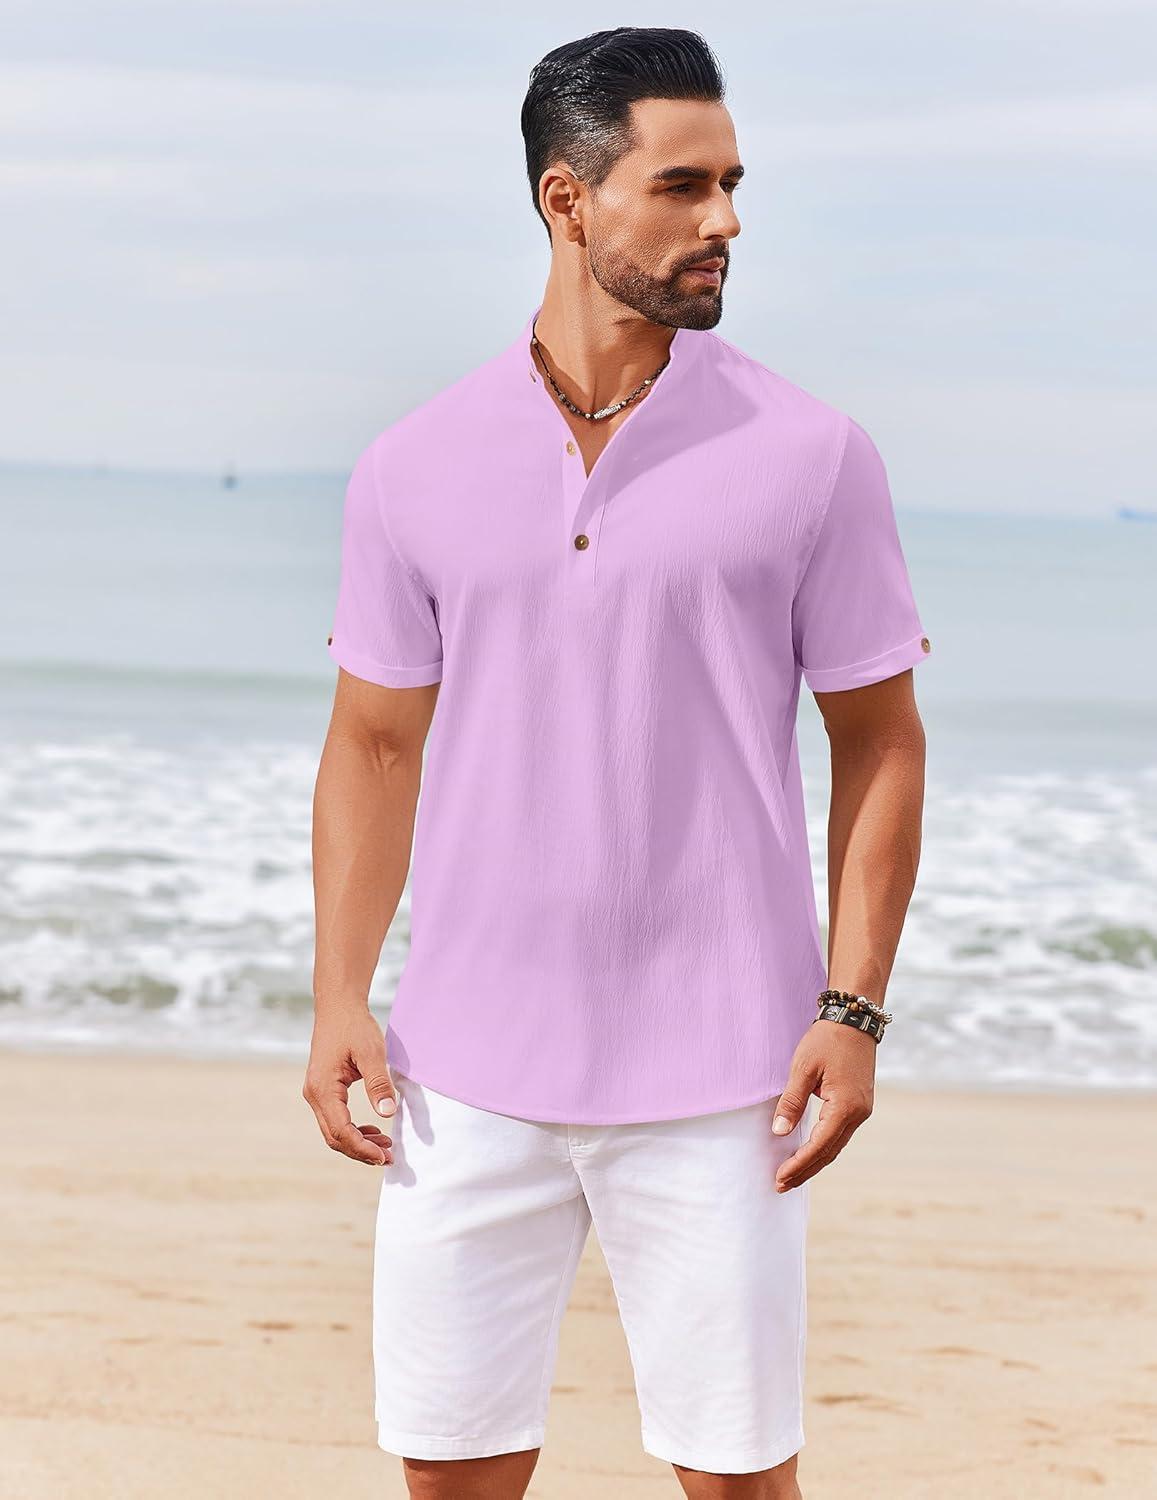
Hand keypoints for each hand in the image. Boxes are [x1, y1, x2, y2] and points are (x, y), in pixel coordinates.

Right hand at [302, 1005, 398, 1165]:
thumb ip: (378, 1084)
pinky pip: (335, 1119)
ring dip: (358, 1142)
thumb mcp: (372, 1053)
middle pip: (335, 1137)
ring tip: (386, 1148)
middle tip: (389, 1158)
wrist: (338, 1006)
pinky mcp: (323, 1090)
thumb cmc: (354, 1026)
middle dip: (361, 1151)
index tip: (384, 1156)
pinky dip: (353, 1129)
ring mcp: (316, 1093)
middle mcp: (314, 1095)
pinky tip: (372, 1131)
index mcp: (323, 1089)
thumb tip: (387, 1113)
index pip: (341, 1131)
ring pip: (334, 1131)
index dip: (362, 1148)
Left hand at [770, 1019, 876, 1191]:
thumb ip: (791, 1101)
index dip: (799, 1164)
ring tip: (792, 1176)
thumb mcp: (803, 1068)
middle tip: (781, 1185)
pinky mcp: (859, 1105)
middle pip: (829, 1152)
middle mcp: (858, 1114)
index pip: (819, 1145)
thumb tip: (779, 1132)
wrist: (854, 1020)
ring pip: (836, 1145)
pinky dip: (823, 1147)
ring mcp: (861, 1111)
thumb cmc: (826, 1040)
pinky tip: (810, 1153)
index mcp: (845, 1106)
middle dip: (805, 1170)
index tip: (780, 1178)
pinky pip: (840, 1133)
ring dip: (815, 1162)